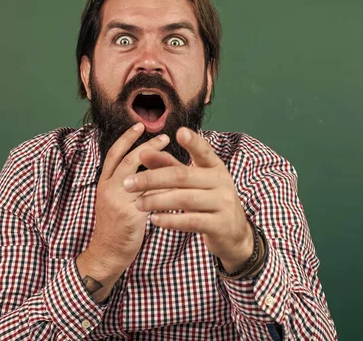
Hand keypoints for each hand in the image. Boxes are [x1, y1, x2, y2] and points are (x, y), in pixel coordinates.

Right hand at [77, 123, 169, 300]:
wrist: (107, 253)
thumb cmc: (114, 226)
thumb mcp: (113, 199)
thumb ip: (125, 183)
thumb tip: (144, 166)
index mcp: (104, 183)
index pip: (114, 154)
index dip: (126, 139)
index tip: (139, 126)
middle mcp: (109, 189)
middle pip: (127, 161)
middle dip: (147, 147)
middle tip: (164, 137)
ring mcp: (118, 202)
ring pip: (141, 177)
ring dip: (160, 166)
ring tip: (176, 160)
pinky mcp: (130, 216)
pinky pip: (151, 198)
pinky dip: (164, 190)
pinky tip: (178, 184)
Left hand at [123, 127, 254, 271]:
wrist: (234, 232)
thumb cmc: (208, 200)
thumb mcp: (194, 180)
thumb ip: (170, 166)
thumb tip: (143, 153)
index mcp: (215, 166)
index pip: (204, 151)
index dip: (193, 142)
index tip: (179, 132)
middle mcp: (221, 182)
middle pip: (183, 176)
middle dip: (152, 178)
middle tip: (128, 183)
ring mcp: (222, 203)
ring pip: (185, 199)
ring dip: (157, 201)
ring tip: (137, 203)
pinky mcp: (220, 225)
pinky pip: (191, 221)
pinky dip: (170, 220)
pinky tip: (154, 219)